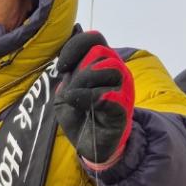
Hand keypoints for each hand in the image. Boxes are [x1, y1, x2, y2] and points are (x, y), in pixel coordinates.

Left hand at [55, 30, 134, 169]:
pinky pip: (110, 94)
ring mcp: (123, 88)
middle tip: (70, 90)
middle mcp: (116, 72)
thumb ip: (66, 78)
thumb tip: (66, 64)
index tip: (62, 67)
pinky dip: (89, 97)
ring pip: (110, 67)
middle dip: (79, 70)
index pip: (95, 39)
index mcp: (101, 64)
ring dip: (85, 81)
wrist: (91, 146)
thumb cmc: (80, 117)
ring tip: (75, 99)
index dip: (76, 46)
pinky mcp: (123, 107)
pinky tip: (79, 105)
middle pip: (100, 52)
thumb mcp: (64, 95)